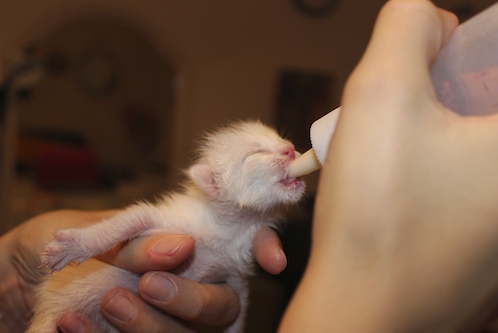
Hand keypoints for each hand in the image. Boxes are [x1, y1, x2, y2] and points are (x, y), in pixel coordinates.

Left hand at [0, 210, 285, 332]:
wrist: (8, 279)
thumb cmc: (51, 246)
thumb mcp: (85, 229)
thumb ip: (134, 237)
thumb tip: (181, 246)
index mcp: (184, 248)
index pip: (239, 250)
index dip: (263, 250)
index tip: (271, 261)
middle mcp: (185, 289)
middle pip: (221, 306)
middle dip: (192, 298)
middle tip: (148, 284)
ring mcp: (164, 323)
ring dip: (151, 324)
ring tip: (108, 302)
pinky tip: (71, 325)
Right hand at [281, 0, 497, 330]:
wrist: (362, 311)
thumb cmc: (376, 217)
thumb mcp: (380, 94)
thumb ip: (407, 28)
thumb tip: (433, 23)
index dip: (469, 54)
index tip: (434, 70)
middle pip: (493, 103)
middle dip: (452, 93)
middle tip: (410, 112)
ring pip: (479, 144)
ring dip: (443, 131)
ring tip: (396, 157)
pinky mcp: (494, 242)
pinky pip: (474, 181)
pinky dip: (443, 166)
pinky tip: (404, 186)